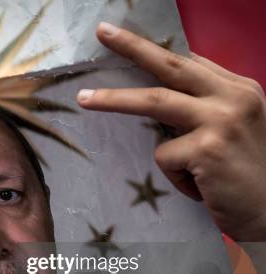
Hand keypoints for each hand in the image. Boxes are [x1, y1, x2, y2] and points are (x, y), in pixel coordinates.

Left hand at [77, 22, 265, 242]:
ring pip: (154, 102)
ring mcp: (223, 120)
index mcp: (240, 89)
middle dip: (133, 47)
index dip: (155, 50)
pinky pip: (164, 157)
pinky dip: (173, 177)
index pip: (190, 62)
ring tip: (83, 99)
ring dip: (113, 100)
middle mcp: (234, 97)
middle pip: (171, 66)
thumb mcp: (232, 131)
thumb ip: (203, 109)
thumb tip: (158, 96)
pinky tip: (198, 187)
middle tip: (102, 32)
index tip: (125, 38)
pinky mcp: (209, 148)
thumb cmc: (244, 177)